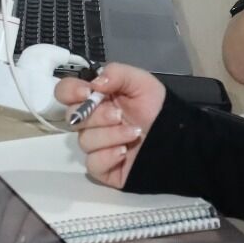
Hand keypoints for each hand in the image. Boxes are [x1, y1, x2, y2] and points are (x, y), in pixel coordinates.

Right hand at [54, 64, 164, 189]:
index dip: (69, 91)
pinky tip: (124, 152)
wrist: (179, 139)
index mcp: (95, 98)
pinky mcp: (103, 168)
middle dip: (96, 115)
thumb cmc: (157, 108)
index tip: (87, 92)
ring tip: (133, 133)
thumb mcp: (141, 81)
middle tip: (118, 115)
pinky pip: (92, 163)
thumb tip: (94, 84)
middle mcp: (91, 121)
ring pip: (84, 140)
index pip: (65, 92)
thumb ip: (116, 74)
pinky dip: (107, 156)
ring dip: (110, 135)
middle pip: (72, 117)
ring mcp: (96, 145)